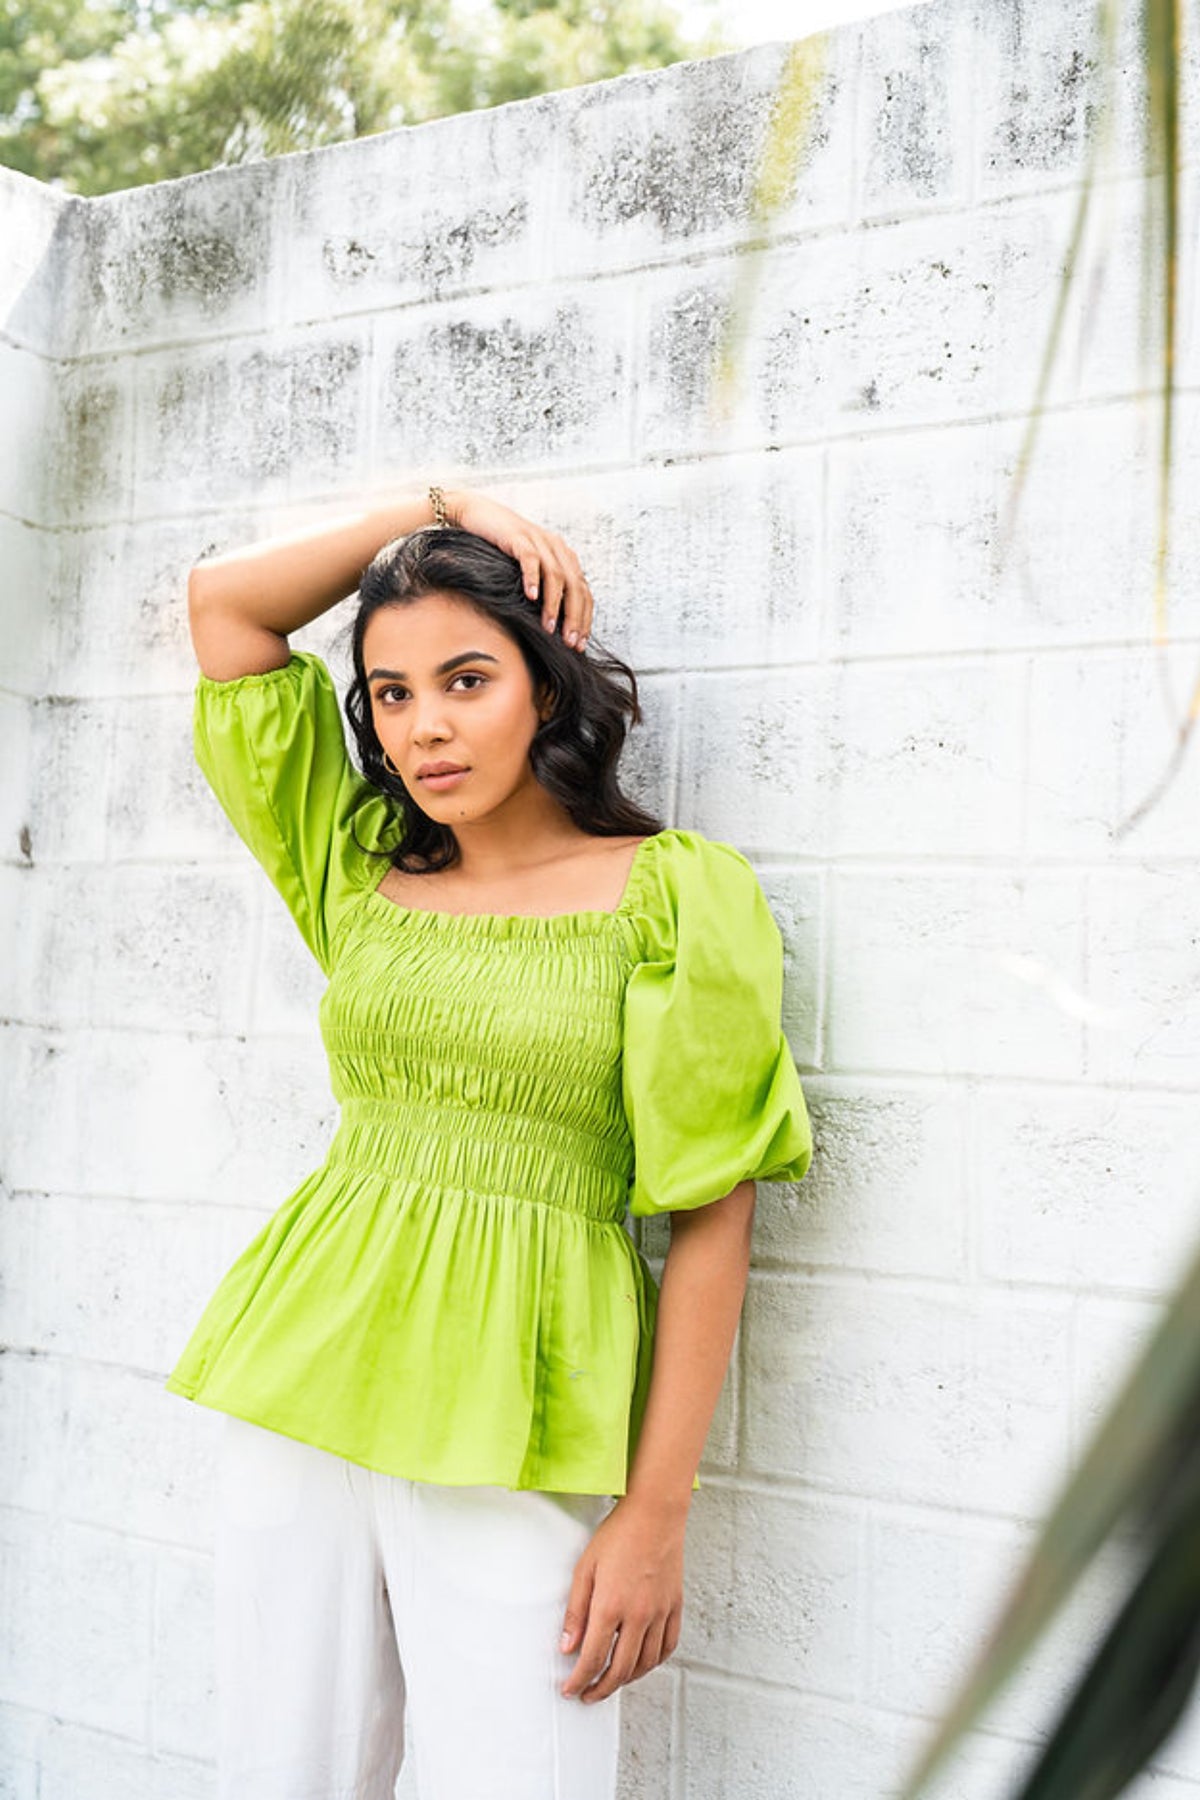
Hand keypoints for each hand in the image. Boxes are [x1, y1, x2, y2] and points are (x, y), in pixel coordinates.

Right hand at [446, 490, 592, 651]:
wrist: (479, 515)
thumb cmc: (503, 548)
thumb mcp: (531, 568)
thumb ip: (545, 587)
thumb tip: (554, 624)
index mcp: (564, 556)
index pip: (584, 591)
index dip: (584, 618)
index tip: (579, 643)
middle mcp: (556, 547)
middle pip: (575, 586)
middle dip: (575, 617)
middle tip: (570, 642)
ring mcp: (538, 541)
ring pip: (556, 576)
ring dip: (554, 605)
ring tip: (549, 627)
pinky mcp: (518, 537)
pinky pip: (530, 559)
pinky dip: (533, 579)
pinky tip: (531, 597)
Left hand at [558, 1495, 685, 1702]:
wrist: (655, 1514)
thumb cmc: (619, 1534)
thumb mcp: (585, 1568)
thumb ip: (576, 1611)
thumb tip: (567, 1645)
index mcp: (611, 1606)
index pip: (592, 1658)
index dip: (579, 1680)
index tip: (570, 1688)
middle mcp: (638, 1615)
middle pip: (619, 1669)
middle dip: (600, 1688)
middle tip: (587, 1694)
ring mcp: (660, 1613)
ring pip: (645, 1664)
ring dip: (626, 1680)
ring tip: (611, 1681)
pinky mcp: (674, 1606)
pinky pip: (667, 1646)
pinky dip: (654, 1663)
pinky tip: (642, 1663)